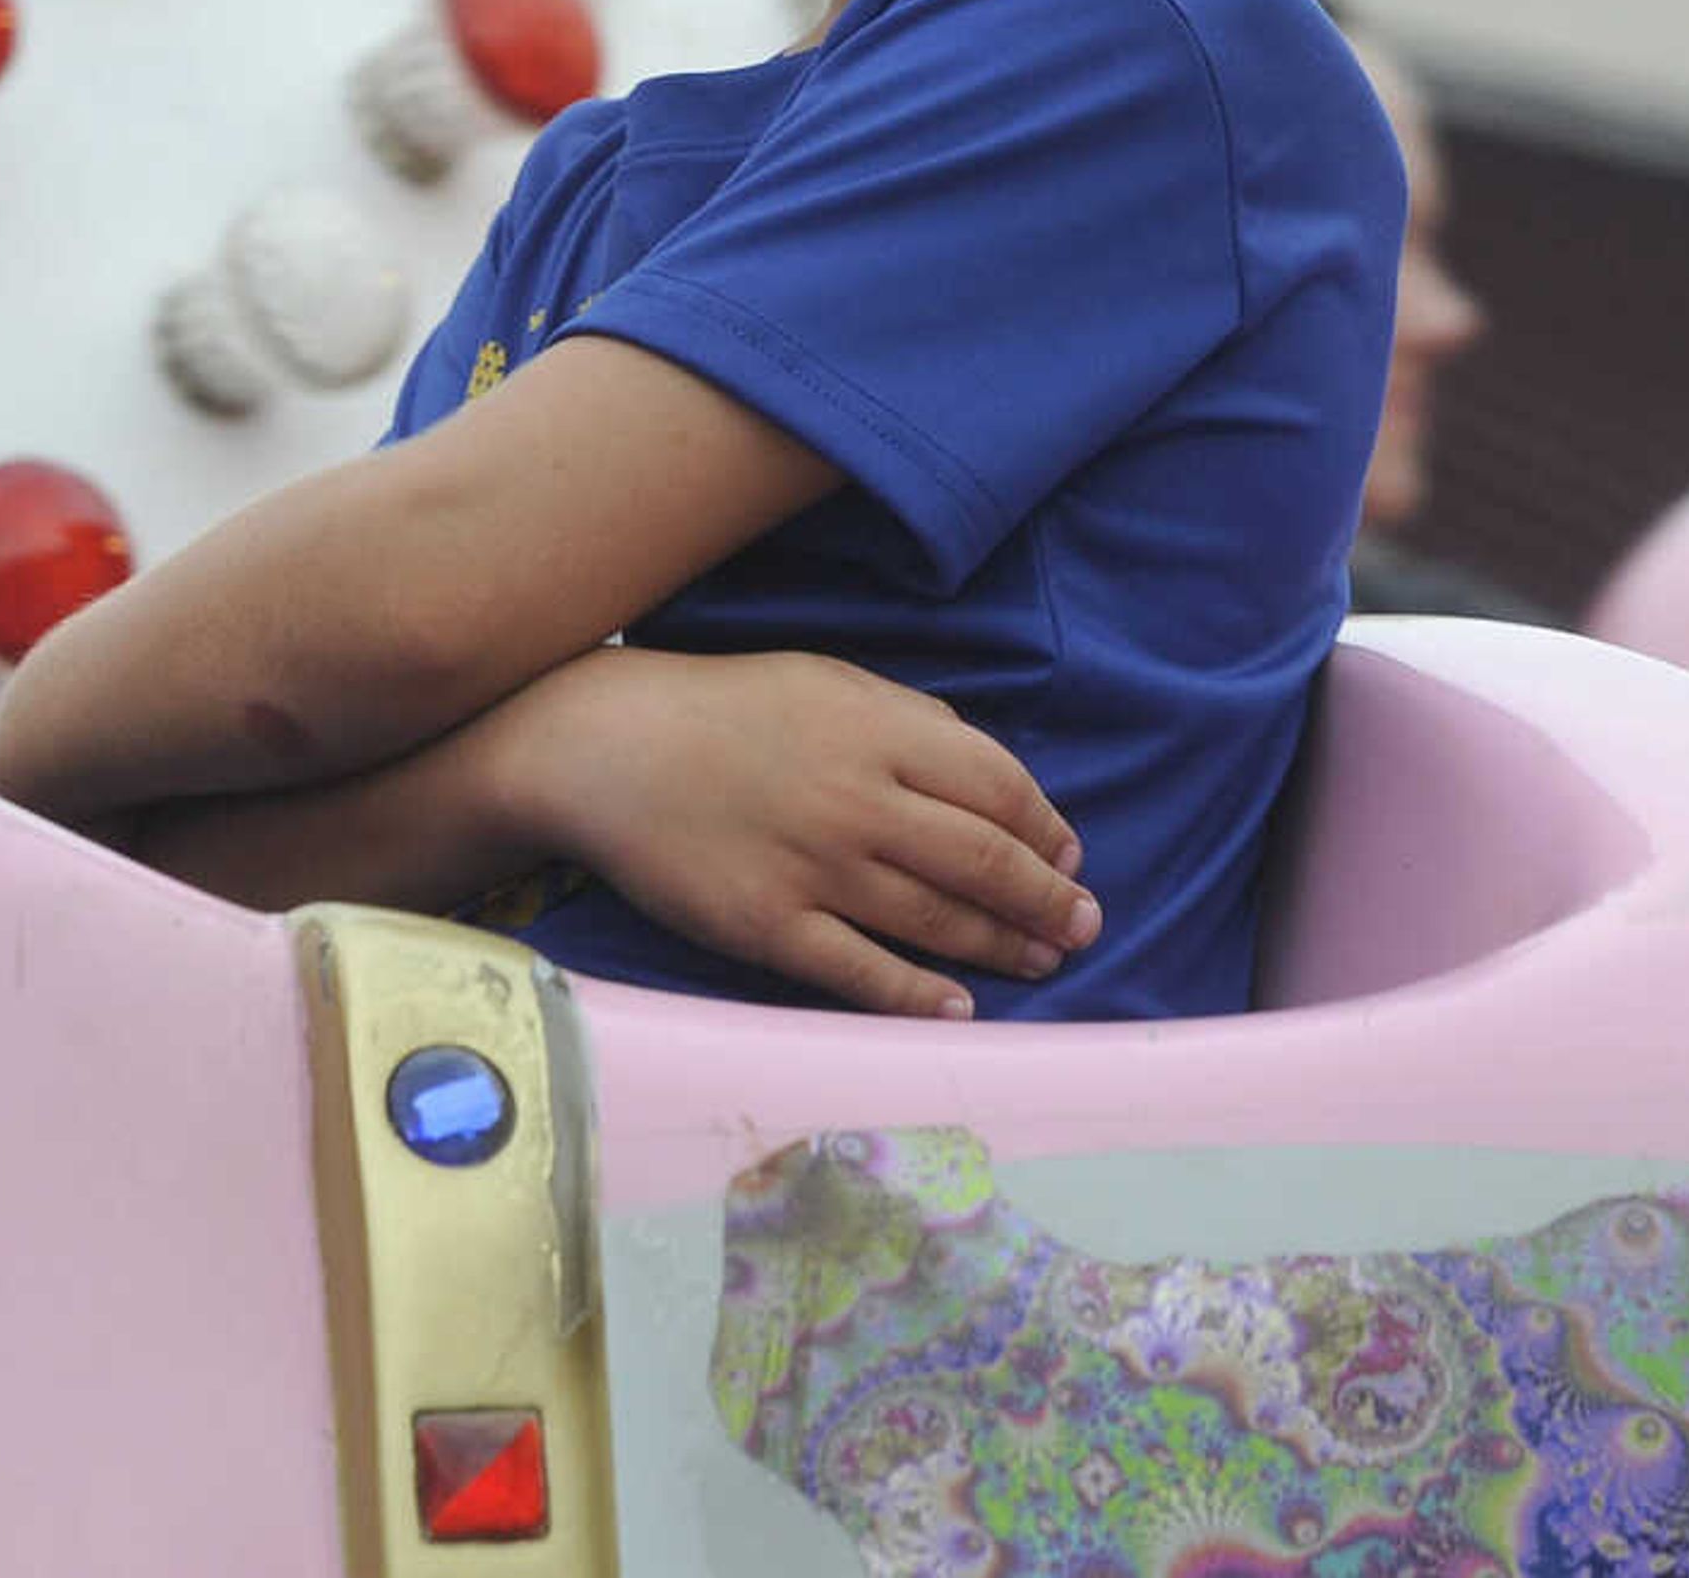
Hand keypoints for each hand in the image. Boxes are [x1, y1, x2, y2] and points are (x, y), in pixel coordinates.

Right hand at [509, 649, 1098, 1017]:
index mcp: (878, 733)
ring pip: (938, 920)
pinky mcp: (769, 925)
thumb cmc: (721, 707)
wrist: (605, 745)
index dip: (1048, 829)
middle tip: (1083, 926)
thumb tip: (984, 771)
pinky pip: (862, 971)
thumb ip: (908, 719)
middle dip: (1047, 900)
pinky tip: (960, 1009)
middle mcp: (858, 801)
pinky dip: (919, 995)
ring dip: (1004, 946)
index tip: (1069, 858)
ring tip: (1041, 962)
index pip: (999, 787)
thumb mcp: (825, 680)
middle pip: (986, 860)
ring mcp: (815, 868)